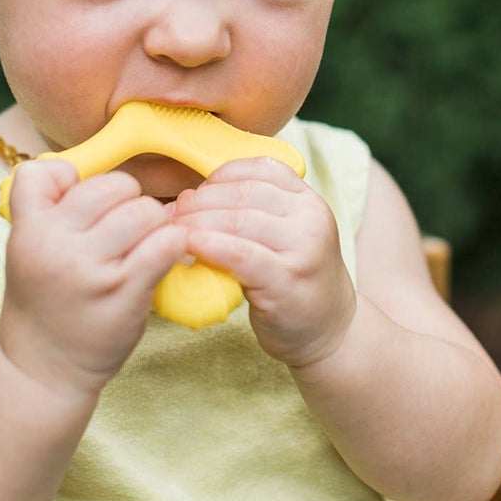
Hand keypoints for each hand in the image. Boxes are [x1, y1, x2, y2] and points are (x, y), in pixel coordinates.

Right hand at [0, 160, 188, 400]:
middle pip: (115, 185)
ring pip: (146, 210)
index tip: (85, 208)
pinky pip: (167, 242)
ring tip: (143, 246)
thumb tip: (77, 168)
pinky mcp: (126, 292)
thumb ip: (47, 205)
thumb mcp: (27, 248)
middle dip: (128, 202)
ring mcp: (92, 270)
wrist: (42, 372)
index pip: (49, 171)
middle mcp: (57, 245)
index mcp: (29, 230)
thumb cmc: (44, 301)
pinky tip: (163, 257)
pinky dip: (173, 244)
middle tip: (124, 231)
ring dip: (154, 224)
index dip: (76, 182)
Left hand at [173, 158, 356, 367]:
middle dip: (200, 201)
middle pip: (244, 194)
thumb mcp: (285, 235)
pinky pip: (240, 254)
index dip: (219, 177)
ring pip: (239, 221)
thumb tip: (190, 197)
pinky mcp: (287, 280)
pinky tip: (187, 247)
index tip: (193, 192)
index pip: (260, 169)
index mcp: (308, 199)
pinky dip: (209, 246)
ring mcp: (304, 248)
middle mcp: (311, 217)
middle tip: (171, 214)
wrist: (329, 331)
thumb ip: (255, 212)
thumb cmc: (293, 280)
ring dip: (197, 223)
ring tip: (172, 232)